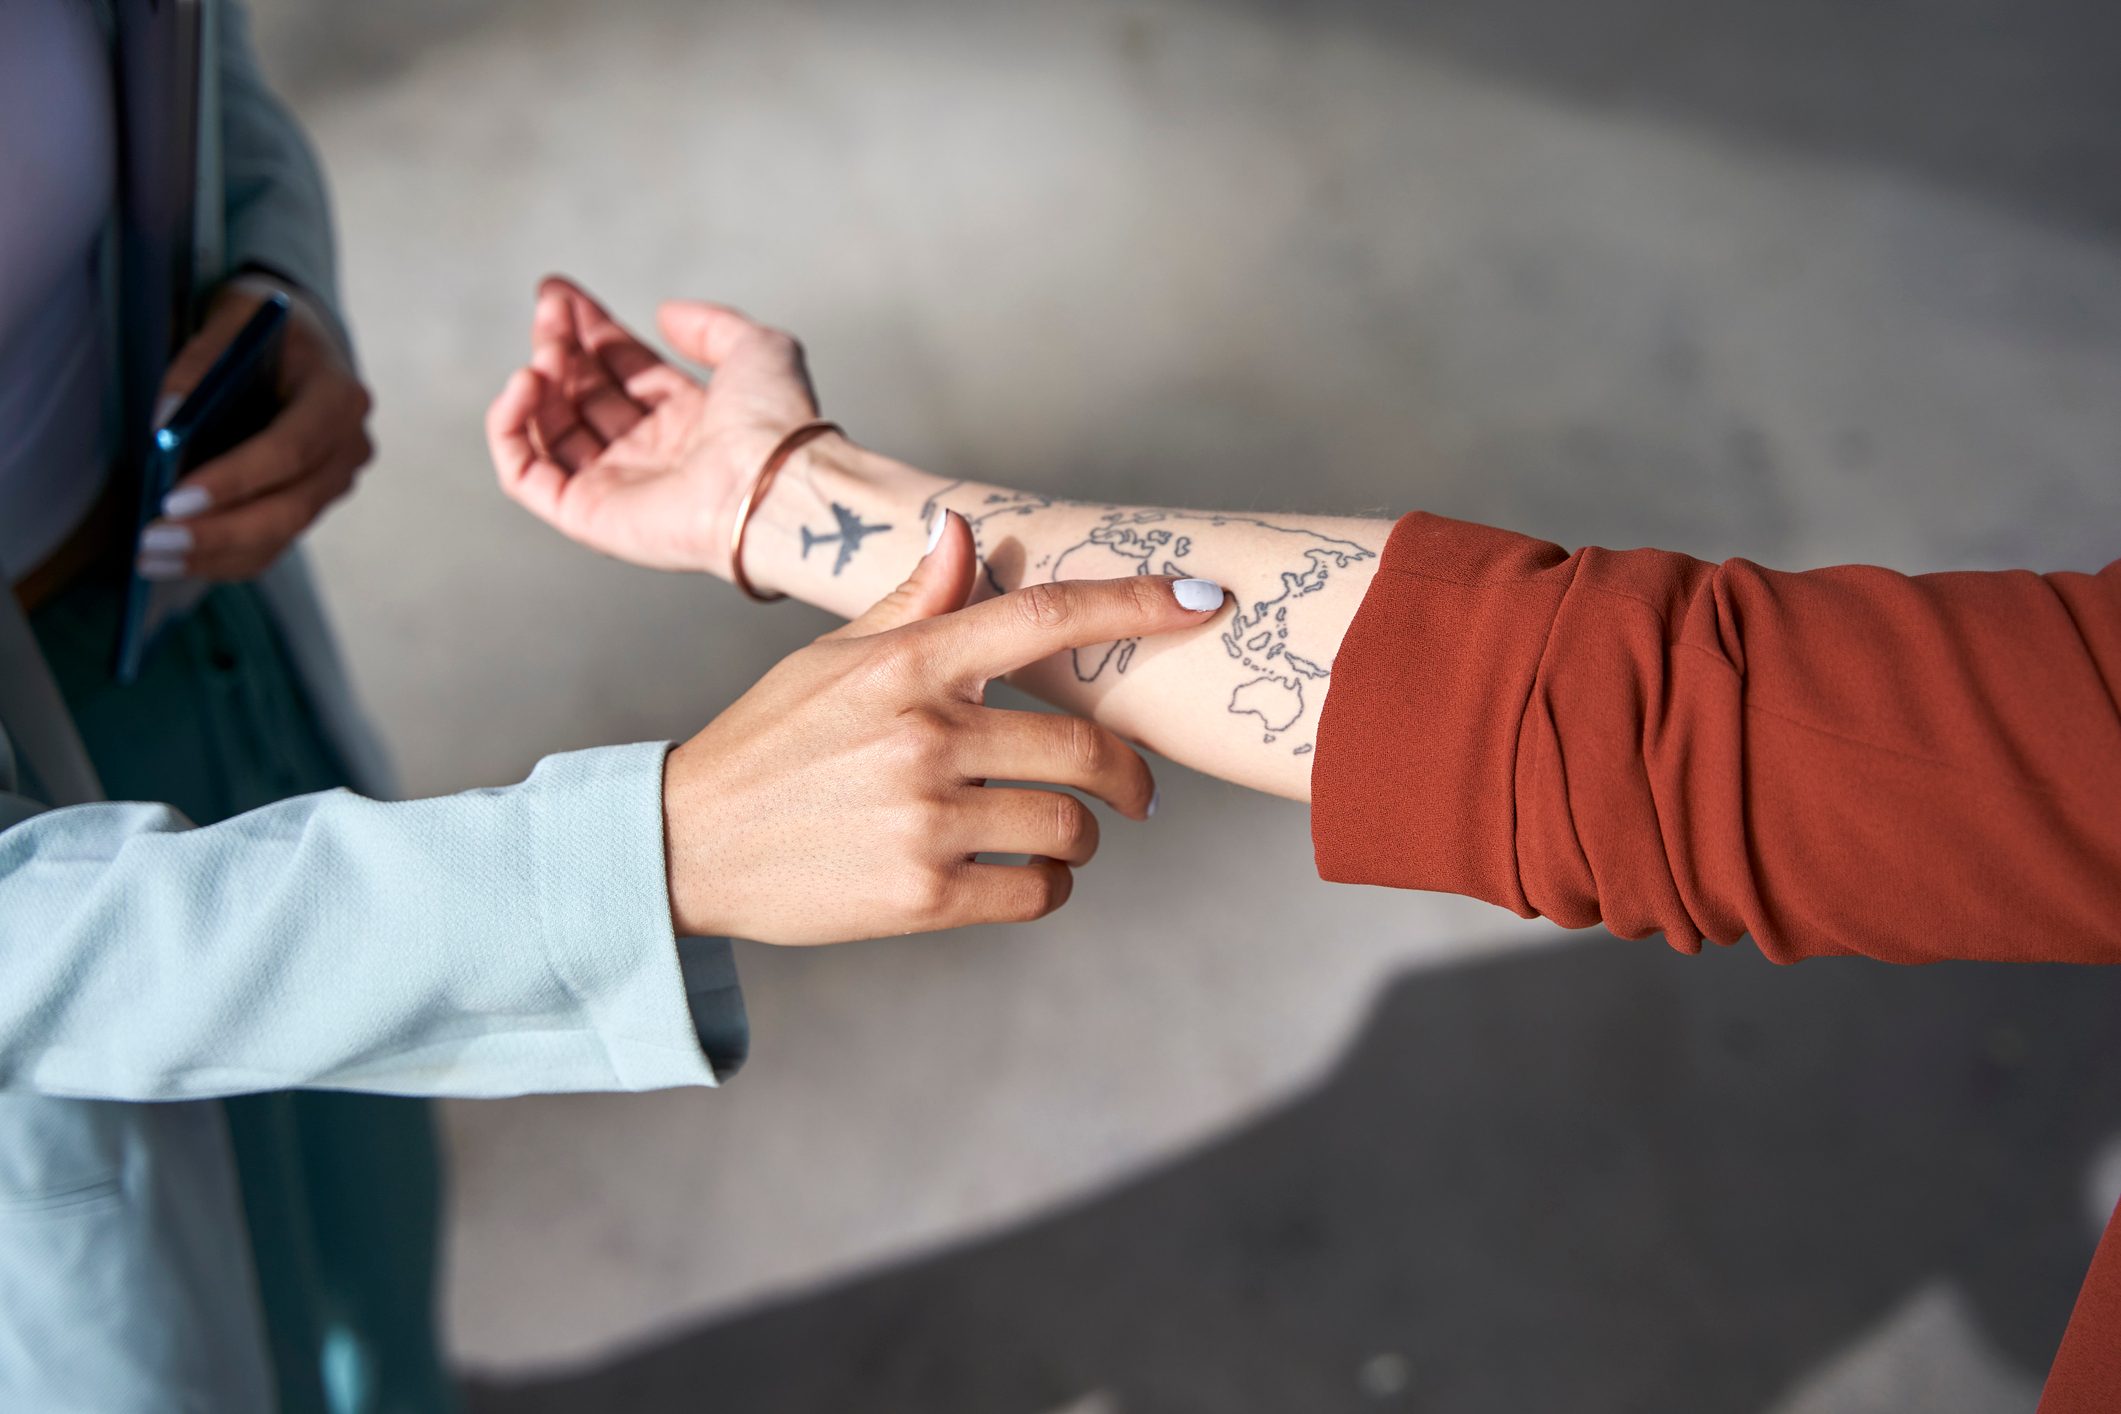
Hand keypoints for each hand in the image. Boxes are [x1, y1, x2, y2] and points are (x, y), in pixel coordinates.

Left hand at [137, 280, 374, 581]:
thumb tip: (165, 422)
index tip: (173, 499)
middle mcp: (350, 447)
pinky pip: (273, 543)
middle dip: (219, 532)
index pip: (291, 449)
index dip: (236, 479)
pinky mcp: (313, 503)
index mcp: (340, 396)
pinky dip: (225, 558)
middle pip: (290, 507)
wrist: (303, 343)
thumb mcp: (233, 318)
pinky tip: (176, 561)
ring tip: (150, 558)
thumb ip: (200, 363)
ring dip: (215, 554)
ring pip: (281, 535)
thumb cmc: (263, 329)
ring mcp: (336, 482)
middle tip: (152, 543)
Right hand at [485, 275, 816, 573]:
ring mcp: (617, 486)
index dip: (588, 328)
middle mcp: (651, 454)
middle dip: (559, 344)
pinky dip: (509, 428)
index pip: (621, 367)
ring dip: (538, 381)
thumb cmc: (774, 423)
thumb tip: (665, 313)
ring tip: (546, 354)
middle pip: (583, 392)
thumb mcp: (758, 348)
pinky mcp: (587, 516)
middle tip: (549, 308)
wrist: (771, 485)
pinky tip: (525, 384)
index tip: (556, 290)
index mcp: (689, 418)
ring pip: (550, 429)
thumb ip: (712, 324)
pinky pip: (524, 474)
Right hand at [661, 512, 1224, 943]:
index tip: (1208, 600)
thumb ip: (909, 601)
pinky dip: (1049, 887)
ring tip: (1059, 838)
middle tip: (1136, 793)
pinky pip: (1037, 892)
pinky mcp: (922, 895)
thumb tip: (959, 531)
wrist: (686, 843)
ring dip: (1084, 838)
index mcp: (908, 664)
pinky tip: (1024, 876)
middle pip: (1084, 748)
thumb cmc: (771, 741)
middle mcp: (923, 734)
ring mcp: (924, 817)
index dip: (1138, 602)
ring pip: (1070, 828)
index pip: (1044, 617)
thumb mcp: (831, 658)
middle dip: (1129, 776)